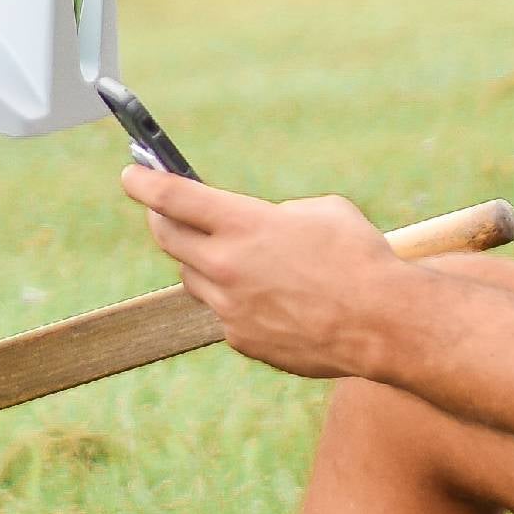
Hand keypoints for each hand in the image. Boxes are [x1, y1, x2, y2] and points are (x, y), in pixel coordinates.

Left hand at [120, 166, 410, 377]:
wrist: (383, 324)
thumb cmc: (359, 257)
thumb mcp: (320, 211)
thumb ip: (275, 215)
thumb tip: (260, 227)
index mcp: (242, 223)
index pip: (172, 196)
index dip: (144, 182)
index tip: (131, 174)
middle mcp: (226, 265)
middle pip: (168, 236)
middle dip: (162, 218)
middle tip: (167, 210)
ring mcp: (230, 308)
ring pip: (193, 277)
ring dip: (202, 262)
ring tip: (233, 255)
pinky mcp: (242, 340)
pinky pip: (224, 312)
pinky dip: (235, 300)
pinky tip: (269, 297)